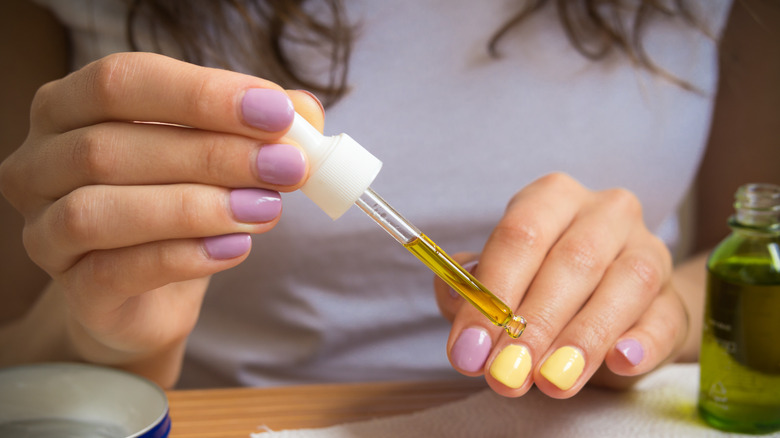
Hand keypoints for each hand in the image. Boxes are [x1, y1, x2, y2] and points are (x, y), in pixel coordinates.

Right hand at [0, 52, 322, 383]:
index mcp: (68, 106)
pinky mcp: (72, 289)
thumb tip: (305, 111)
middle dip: (213, 154)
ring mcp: (43, 229)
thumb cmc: (175, 205)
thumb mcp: (216, 154)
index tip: (278, 112)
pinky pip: (116, 271)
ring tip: (266, 210)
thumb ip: (255, 128)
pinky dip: (183, 257)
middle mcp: (39, 162)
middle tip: (286, 167)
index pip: (123, 81)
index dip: (203, 94)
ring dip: (196, 207)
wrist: (148, 291)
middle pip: (111, 146)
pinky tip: (235, 247)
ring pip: (101, 209)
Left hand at [435, 173, 687, 397]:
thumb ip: (472, 291)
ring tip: (551, 380)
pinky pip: (664, 317)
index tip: (470, 347)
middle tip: (506, 373)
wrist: (611, 307)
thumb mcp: (502, 284)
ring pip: (624, 285)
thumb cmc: (542, 287)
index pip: (519, 235)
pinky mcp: (675, 297)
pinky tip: (620, 361)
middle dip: (534, 324)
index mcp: (552, 198)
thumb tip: (455, 298)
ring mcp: (647, 250)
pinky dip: (642, 342)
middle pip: (572, 260)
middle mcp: (605, 213)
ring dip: (583, 338)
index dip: (492, 293)